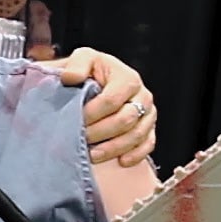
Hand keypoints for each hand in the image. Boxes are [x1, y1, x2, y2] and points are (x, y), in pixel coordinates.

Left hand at [44, 47, 155, 166]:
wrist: (98, 82)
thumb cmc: (90, 72)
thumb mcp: (83, 60)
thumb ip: (77, 64)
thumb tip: (71, 77)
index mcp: (127, 78)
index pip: (112, 100)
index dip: (93, 113)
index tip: (75, 120)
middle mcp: (142, 95)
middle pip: (126, 119)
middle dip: (101, 132)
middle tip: (81, 139)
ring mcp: (149, 113)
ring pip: (137, 135)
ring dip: (113, 148)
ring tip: (93, 155)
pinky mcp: (150, 128)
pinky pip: (148, 144)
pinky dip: (135, 155)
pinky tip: (120, 161)